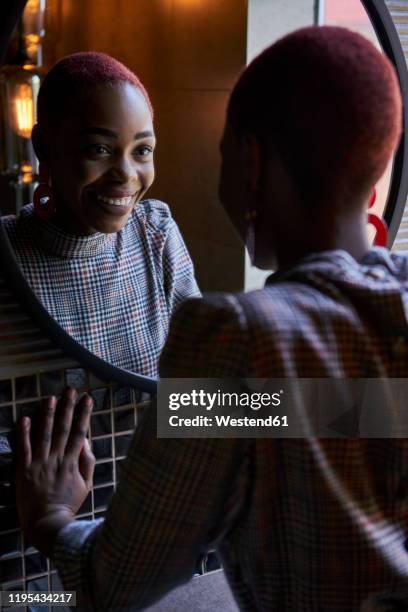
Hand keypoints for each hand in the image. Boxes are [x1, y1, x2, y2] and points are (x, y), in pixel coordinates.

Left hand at [16, 388, 94, 556]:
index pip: (80, 433)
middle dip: (68, 407)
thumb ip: (87, 463)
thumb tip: (86, 442)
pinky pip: (24, 449)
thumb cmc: (68, 505)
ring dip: (48, 414)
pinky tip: (25, 418)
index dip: (84, 414)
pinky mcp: (24, 471)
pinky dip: (24, 433)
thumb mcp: (86, 485)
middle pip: (63, 429)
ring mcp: (40, 464)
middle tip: (70, 390)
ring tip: (51, 398)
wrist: (47, 523)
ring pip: (45, 434)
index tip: (88, 398)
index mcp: (72, 463)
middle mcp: (57, 460)